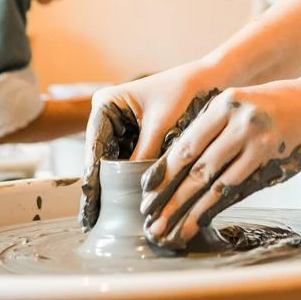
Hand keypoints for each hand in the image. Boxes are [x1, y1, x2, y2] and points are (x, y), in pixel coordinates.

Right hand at [78, 61, 228, 229]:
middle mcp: (108, 116)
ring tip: (99, 218)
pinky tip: (120, 205)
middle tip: (89, 219)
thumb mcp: (162, 126)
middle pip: (99, 157)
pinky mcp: (136, 138)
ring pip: (112, 164)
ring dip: (109, 188)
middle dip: (97, 187)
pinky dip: (127, 181)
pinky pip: (128, 163)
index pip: (95, 145)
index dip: (92, 175)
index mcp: (106, 104)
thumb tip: (135, 191)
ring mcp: (121, 128)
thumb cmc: (187, 92)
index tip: (90, 199)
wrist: (211, 80)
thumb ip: (145, 155)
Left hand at [138, 79, 300, 249]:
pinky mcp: (270, 158)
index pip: (185, 144)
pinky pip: (235, 188)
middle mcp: (237, 121)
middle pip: (195, 167)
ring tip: (169, 230)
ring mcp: (255, 140)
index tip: (146, 192)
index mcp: (222, 105)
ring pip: (213, 183)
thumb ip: (210, 131)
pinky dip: (213, 207)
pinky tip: (198, 221)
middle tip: (150, 219)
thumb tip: (176, 168)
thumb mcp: (236, 107)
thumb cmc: (270, 108)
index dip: (163, 171)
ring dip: (188, 210)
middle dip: (169, 198)